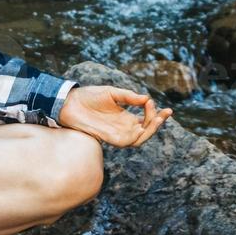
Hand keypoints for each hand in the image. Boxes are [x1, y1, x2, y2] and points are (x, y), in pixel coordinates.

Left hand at [57, 85, 172, 147]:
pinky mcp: (109, 138)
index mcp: (125, 117)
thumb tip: (146, 98)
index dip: (156, 114)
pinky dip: (137, 136)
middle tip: (165, 113)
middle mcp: (124, 128)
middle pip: (146, 131)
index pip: (146, 120)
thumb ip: (129, 97)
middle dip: (158, 123)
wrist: (70, 103)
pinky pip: (127, 142)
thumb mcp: (112, 93)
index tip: (155, 103)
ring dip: (151, 129)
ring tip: (157, 117)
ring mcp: (117, 134)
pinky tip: (142, 125)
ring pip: (140, 138)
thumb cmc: (89, 97)